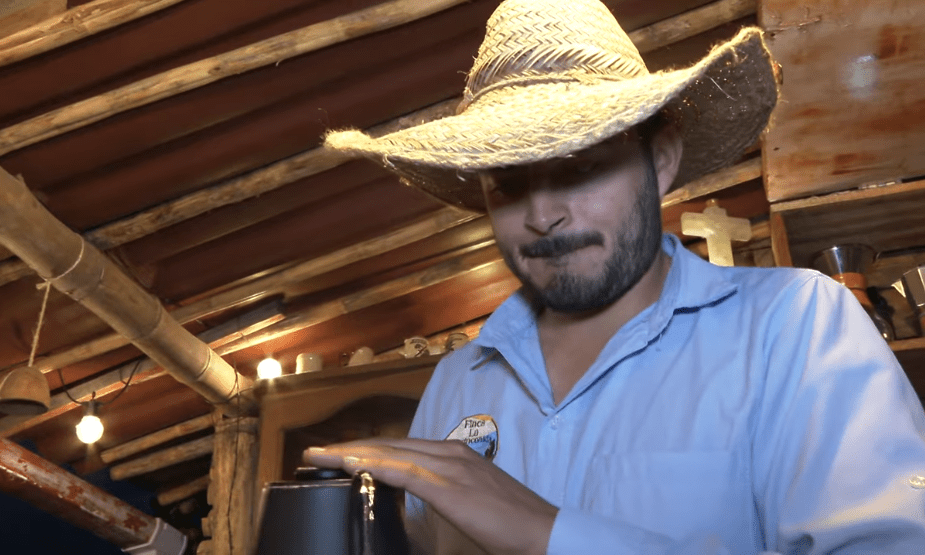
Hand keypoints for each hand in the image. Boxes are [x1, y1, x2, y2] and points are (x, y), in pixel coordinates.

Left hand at [304, 438, 556, 554]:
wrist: (542, 531)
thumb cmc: (510, 522)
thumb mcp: (471, 500)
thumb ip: (444, 492)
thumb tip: (417, 499)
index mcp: (454, 455)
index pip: (400, 448)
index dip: (366, 449)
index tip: (336, 454)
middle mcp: (449, 453)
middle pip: (389, 445)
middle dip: (350, 447)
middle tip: (314, 452)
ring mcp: (450, 466)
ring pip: (390, 453)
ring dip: (352, 453)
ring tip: (321, 457)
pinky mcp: (450, 487)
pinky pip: (404, 473)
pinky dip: (375, 467)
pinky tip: (352, 466)